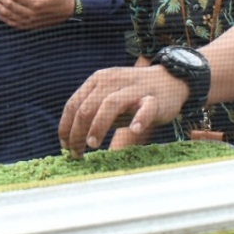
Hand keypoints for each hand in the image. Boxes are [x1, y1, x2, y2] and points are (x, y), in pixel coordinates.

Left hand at [58, 65, 188, 157]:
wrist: (169, 80)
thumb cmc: (132, 97)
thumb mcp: (108, 101)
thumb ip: (91, 116)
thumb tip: (70, 143)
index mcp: (97, 81)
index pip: (74, 104)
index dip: (65, 126)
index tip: (65, 146)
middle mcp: (112, 81)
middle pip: (88, 106)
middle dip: (77, 131)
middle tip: (76, 152)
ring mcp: (134, 89)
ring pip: (111, 104)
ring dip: (98, 125)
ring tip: (92, 144)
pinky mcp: (154, 99)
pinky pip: (146, 108)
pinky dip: (140, 118)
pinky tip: (134, 130)